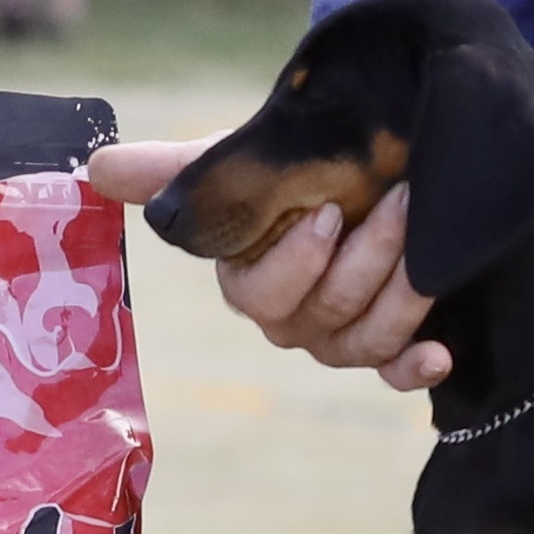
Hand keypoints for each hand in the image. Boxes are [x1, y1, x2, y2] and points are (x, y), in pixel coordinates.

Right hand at [85, 138, 449, 391]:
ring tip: (430, 245)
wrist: (369, 161)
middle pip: (320, 319)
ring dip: (401, 296)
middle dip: (361, 261)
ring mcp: (341, 338)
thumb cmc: (294, 164)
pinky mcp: (393, 346)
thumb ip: (176, 171)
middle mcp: (293, 321)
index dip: (295, 260)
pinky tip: (440, 353)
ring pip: (365, 341)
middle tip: (396, 202)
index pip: (260, 293)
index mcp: (251, 282)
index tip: (325, 208)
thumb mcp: (238, 159)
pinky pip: (399, 374)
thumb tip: (94, 166)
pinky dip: (417, 367)